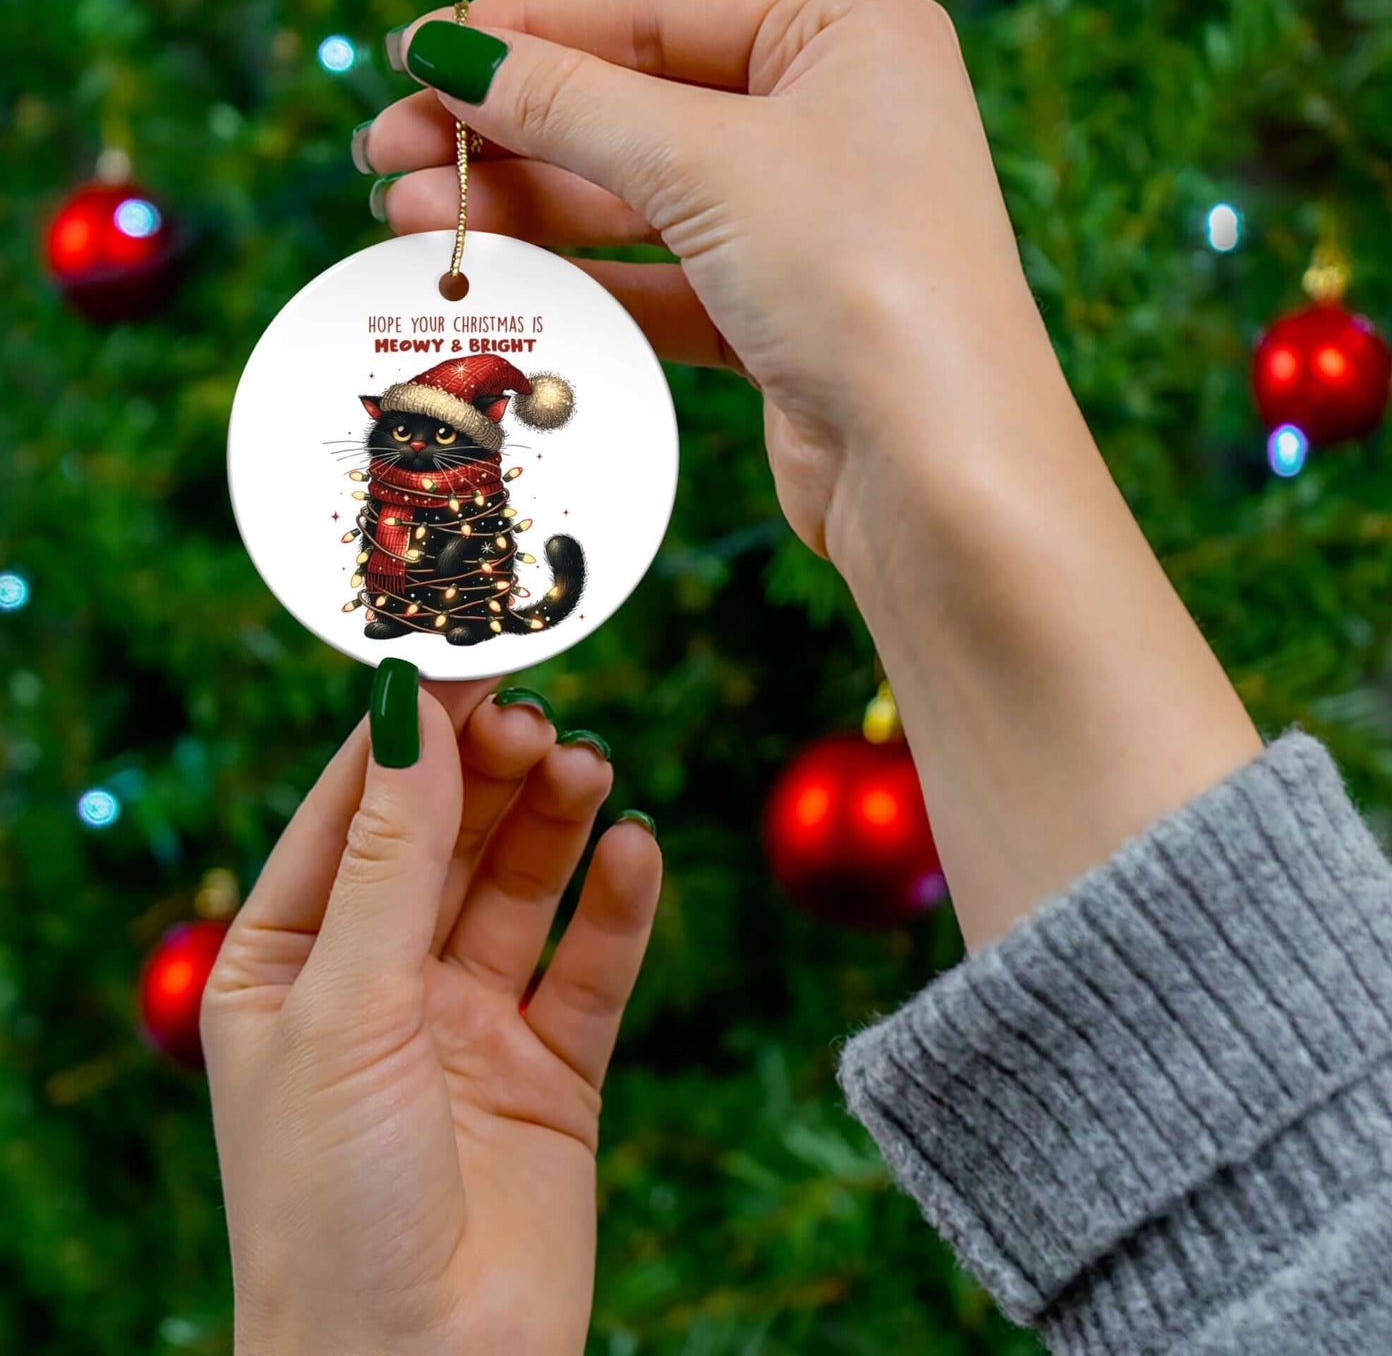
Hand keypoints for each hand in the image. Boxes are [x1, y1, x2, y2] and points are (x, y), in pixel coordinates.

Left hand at [203, 675, 660, 1354]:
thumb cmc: (331, 1204)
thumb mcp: (346, 1005)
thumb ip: (392, 855)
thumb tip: (411, 708)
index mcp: (290, 962)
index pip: (354, 810)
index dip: (411, 731)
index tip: (469, 653)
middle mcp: (380, 982)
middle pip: (447, 836)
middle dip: (490, 771)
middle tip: (539, 716)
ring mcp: (469, 1023)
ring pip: (521, 887)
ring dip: (555, 821)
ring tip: (587, 768)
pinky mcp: (552, 1070)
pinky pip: (591, 965)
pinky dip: (617, 905)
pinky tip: (635, 850)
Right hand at [361, 0, 1037, 561]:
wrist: (938, 472)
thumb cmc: (862, 279)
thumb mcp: (706, 162)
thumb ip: (571, 104)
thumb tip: (450, 53)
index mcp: (847, 36)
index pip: (654, 12)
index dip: (526, 32)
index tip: (415, 54)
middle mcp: (834, 122)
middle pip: (636, 107)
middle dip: (508, 132)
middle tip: (386, 153)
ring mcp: (809, 226)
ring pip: (640, 201)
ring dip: (526, 210)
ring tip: (407, 219)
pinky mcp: (782, 320)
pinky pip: (661, 282)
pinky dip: (582, 282)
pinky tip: (494, 282)